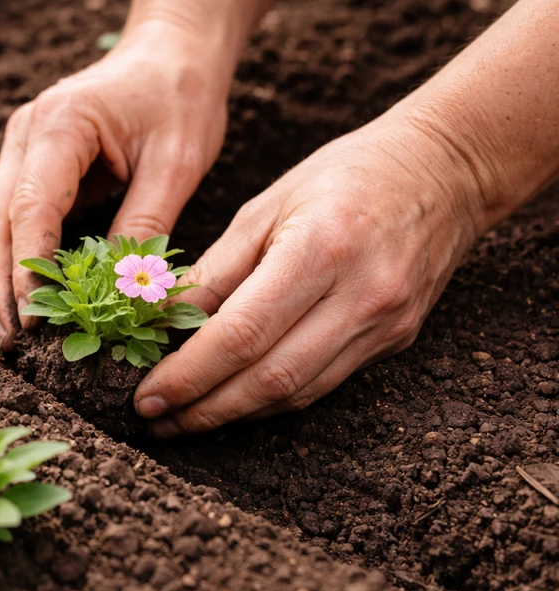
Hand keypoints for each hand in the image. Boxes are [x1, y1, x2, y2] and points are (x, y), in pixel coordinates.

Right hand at [0, 20, 231, 348]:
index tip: (36, 321)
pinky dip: (9, 260)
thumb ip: (145, 225)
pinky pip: (7, 218)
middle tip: (10, 343)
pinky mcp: (29, 163)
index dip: (27, 269)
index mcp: (62, 122)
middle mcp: (25, 132)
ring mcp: (20, 147)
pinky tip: (20, 300)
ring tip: (9, 334)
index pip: (30, 207)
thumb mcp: (178, 162)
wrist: (170, 51)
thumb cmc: (181, 97)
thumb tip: (123, 297)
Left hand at [135, 113, 487, 435]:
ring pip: (297, 393)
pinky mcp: (395, 340)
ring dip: (234, 415)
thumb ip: (215, 271)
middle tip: (154, 420)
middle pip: (269, 378)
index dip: (189, 375)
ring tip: (183, 420)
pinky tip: (234, 402)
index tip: (146, 396)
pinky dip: (271, 399)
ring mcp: (384, 324)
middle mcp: (359, 296)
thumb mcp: (265, 207)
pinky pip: (323, 385)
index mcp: (318, 250)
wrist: (445, 170)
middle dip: (203, 408)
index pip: (241, 334)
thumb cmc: (344, 175)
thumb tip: (162, 323)